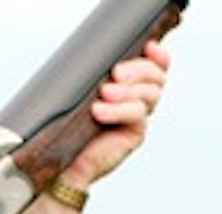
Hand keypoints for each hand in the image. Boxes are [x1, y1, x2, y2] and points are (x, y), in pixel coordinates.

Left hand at [62, 39, 170, 187]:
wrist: (64, 160)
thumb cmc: (68, 124)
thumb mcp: (81, 91)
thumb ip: (95, 73)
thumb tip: (96, 54)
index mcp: (128, 84)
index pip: (155, 65)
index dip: (158, 55)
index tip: (149, 46)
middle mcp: (137, 99)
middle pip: (157, 77)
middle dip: (139, 70)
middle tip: (116, 73)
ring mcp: (138, 117)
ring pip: (150, 94)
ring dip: (128, 90)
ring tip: (104, 93)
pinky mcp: (135, 133)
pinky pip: (137, 114)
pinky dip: (119, 110)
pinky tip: (99, 111)